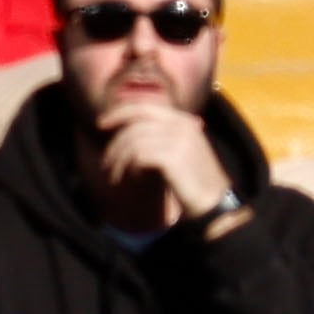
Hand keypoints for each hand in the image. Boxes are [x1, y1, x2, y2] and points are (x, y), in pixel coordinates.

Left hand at [93, 99, 232, 220]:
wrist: (214, 204)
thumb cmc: (192, 183)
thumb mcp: (178, 153)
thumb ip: (159, 137)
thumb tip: (125, 132)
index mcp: (184, 121)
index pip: (144, 108)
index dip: (119, 113)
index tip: (100, 124)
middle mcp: (182, 126)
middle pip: (134, 126)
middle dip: (115, 145)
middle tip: (106, 165)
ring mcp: (178, 140)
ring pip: (132, 143)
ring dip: (118, 162)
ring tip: (115, 178)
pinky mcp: (173, 157)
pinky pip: (137, 157)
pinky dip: (128, 169)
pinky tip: (130, 181)